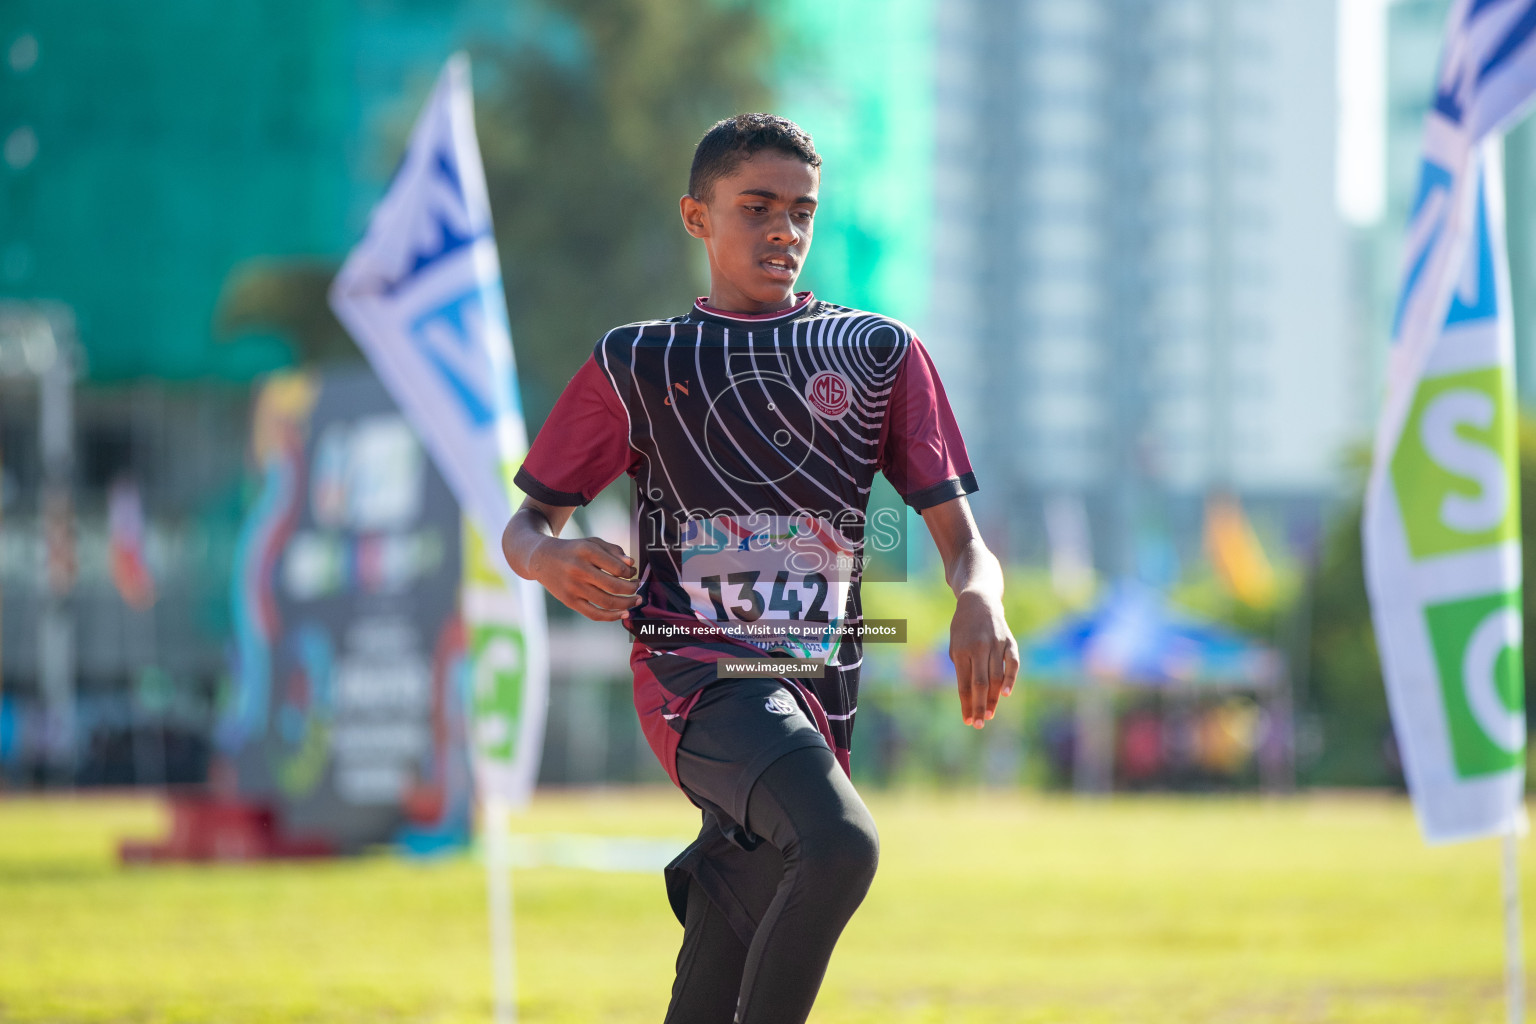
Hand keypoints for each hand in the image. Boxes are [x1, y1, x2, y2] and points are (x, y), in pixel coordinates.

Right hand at [528, 536, 641, 621]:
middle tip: (638, 587)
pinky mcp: (569, 601)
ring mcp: (573, 588)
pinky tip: (624, 613)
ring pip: (607, 602)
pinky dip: (612, 617)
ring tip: (636, 600)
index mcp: (586, 551)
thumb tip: (631, 564)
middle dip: (632, 589)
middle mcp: (579, 570)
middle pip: (614, 586)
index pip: (617, 567)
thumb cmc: (573, 550)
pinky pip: (594, 614)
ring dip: (627, 604)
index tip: (633, 572)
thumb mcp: (591, 542)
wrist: (541, 559)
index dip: (630, 572)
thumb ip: (613, 550)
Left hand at [950, 591, 1018, 728]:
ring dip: (993, 698)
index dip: (966, 704)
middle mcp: (978, 648)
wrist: (978, 601)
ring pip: (996, 677)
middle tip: (979, 724)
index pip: (964, 685)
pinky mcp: (1009, 641)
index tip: (967, 721)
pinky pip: (1012, 663)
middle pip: (980, 684)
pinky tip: (1005, 694)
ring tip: (989, 714)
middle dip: (979, 706)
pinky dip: (1010, 679)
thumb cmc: (963, 628)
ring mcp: (995, 645)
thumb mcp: (954, 645)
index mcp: (961, 651)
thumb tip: (968, 695)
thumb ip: (961, 668)